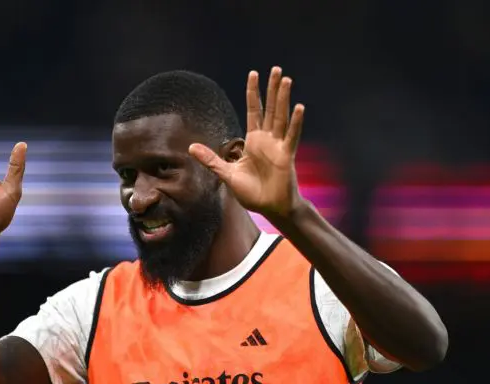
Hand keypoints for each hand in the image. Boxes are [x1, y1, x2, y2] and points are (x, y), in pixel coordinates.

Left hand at [189, 66, 304, 218]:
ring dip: (283, 98)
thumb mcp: (226, 174)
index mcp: (253, 141)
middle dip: (271, 89)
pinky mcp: (287, 156)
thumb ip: (211, 160)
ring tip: (285, 80)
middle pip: (270, 108)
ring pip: (281, 117)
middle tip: (275, 69)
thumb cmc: (251, 193)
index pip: (254, 111)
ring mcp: (278, 146)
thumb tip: (190, 147)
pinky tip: (298, 107)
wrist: (269, 208)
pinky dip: (295, 122)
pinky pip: (291, 136)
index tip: (253, 74)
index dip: (253, 93)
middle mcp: (267, 140)